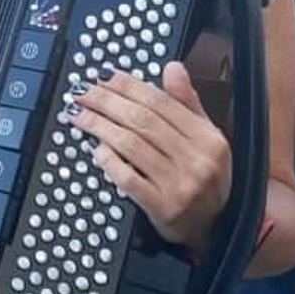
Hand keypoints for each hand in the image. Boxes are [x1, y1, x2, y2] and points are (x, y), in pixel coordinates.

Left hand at [69, 62, 230, 249]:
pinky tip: (96, 149)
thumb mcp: (206, 137)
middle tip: (82, 92)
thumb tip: (172, 67)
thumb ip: (187, 102)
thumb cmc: (205, 176)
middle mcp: (197, 160)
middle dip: (106, 101)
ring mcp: (180, 186)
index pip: (161, 102)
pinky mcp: (162, 208)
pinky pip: (128, 178)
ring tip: (79, 114)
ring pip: (131, 145)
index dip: (128, 86)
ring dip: (100, 126)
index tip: (103, 76)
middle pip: (142, 120)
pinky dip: (109, 160)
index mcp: (208, 138)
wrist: (215, 226)